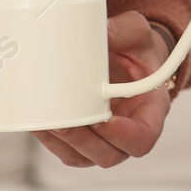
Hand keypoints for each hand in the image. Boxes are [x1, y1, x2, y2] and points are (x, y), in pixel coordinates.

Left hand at [34, 10, 172, 167]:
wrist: (123, 56)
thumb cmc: (135, 49)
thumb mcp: (135, 32)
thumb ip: (122, 32)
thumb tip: (100, 34)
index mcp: (151, 107)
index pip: (144, 136)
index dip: (124, 136)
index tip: (104, 119)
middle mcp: (129, 129)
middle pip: (111, 154)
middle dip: (84, 141)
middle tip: (65, 122)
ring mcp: (106, 139)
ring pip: (86, 157)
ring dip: (65, 143)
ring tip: (47, 122)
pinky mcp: (84, 139)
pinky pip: (69, 152)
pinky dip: (52, 142)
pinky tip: (40, 124)